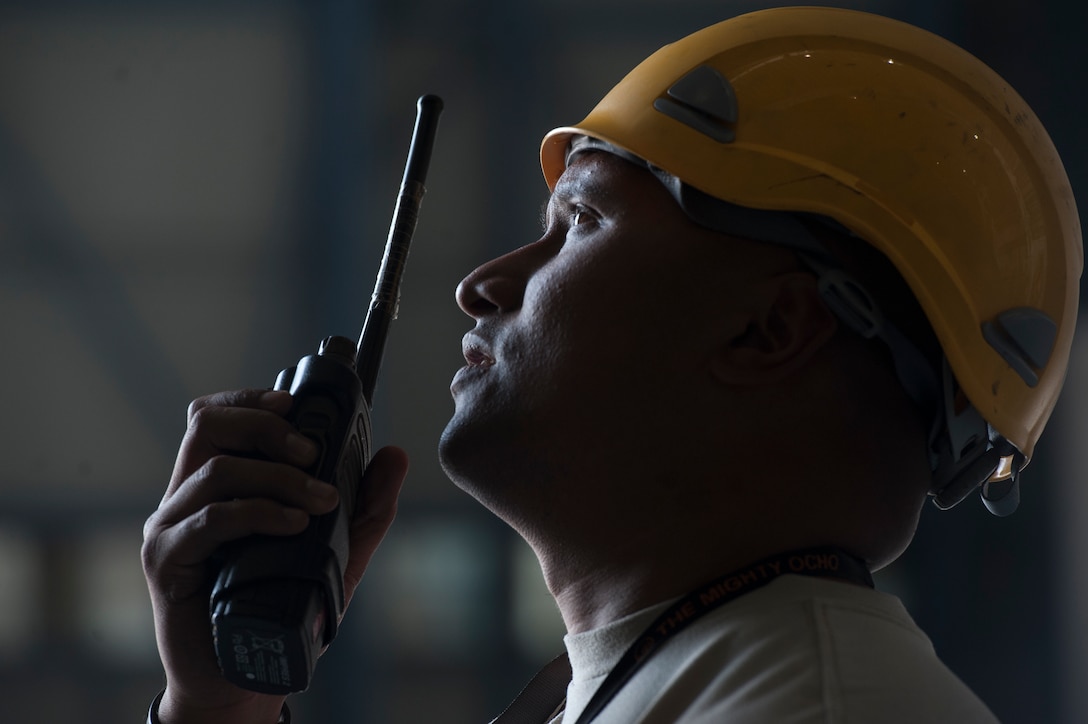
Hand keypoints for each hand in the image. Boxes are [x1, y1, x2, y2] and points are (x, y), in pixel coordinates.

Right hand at [141, 389, 407, 722]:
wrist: (239, 676)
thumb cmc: (279, 607)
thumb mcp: (335, 551)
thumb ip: (365, 506)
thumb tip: (395, 456)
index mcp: (217, 484)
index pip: (220, 417)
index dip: (255, 400)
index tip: (297, 404)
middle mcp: (186, 496)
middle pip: (208, 425)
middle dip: (266, 426)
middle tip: (311, 451)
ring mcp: (171, 526)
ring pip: (214, 469)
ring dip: (276, 476)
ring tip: (318, 500)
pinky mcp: (167, 560)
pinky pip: (208, 520)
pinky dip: (257, 513)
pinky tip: (293, 525)